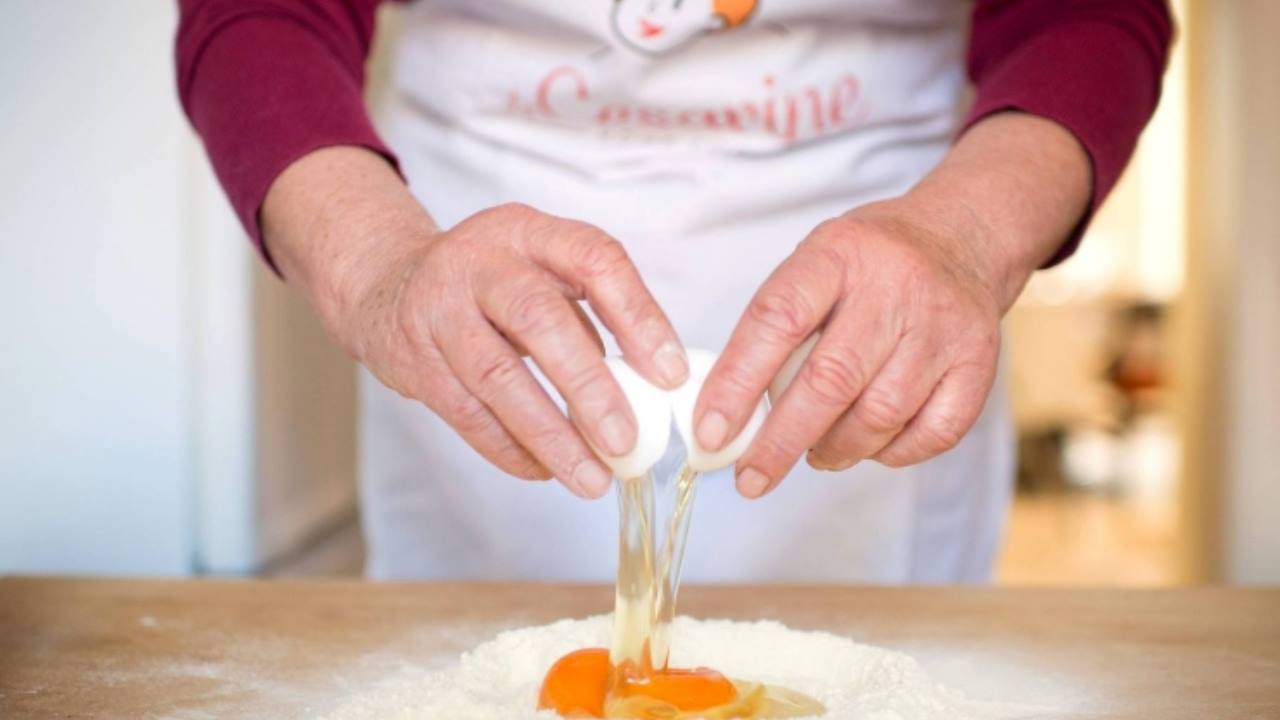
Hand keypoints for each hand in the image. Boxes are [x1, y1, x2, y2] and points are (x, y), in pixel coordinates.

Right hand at [262, 148, 688, 499]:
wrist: (389, 285)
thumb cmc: (493, 284)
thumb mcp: (541, 269)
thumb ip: (592, 311)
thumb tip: (654, 385)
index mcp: (529, 231)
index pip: (595, 260)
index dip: (637, 317)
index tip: (671, 375)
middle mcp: (480, 262)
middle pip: (538, 319)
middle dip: (587, 386)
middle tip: (625, 442)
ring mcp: (439, 309)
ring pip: (497, 377)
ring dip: (550, 435)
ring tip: (592, 479)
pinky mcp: (414, 359)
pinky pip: (466, 413)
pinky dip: (509, 448)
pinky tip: (545, 471)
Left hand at [695, 199, 1003, 496]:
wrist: (962, 239)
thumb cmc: (868, 265)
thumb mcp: (814, 264)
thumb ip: (774, 327)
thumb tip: (728, 414)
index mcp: (837, 254)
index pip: (777, 320)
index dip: (738, 382)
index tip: (711, 432)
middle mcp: (894, 287)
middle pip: (831, 380)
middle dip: (781, 442)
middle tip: (750, 478)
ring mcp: (942, 327)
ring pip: (880, 415)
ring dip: (835, 449)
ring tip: (814, 453)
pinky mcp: (978, 363)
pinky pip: (931, 434)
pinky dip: (890, 453)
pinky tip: (869, 446)